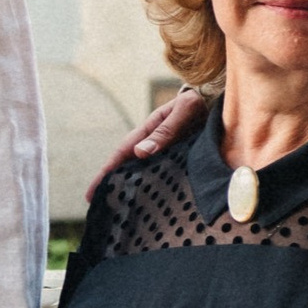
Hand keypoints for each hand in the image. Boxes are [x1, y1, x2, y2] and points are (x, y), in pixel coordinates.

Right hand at [88, 90, 205, 201]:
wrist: (216, 97)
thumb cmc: (198, 102)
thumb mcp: (184, 112)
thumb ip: (166, 130)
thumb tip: (140, 152)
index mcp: (148, 130)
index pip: (122, 153)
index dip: (105, 173)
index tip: (91, 193)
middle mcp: (152, 141)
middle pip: (127, 166)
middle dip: (112, 184)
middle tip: (100, 207)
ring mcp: (164, 149)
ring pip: (142, 171)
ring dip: (131, 187)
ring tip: (120, 209)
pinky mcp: (177, 156)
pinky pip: (160, 173)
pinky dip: (152, 186)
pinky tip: (151, 201)